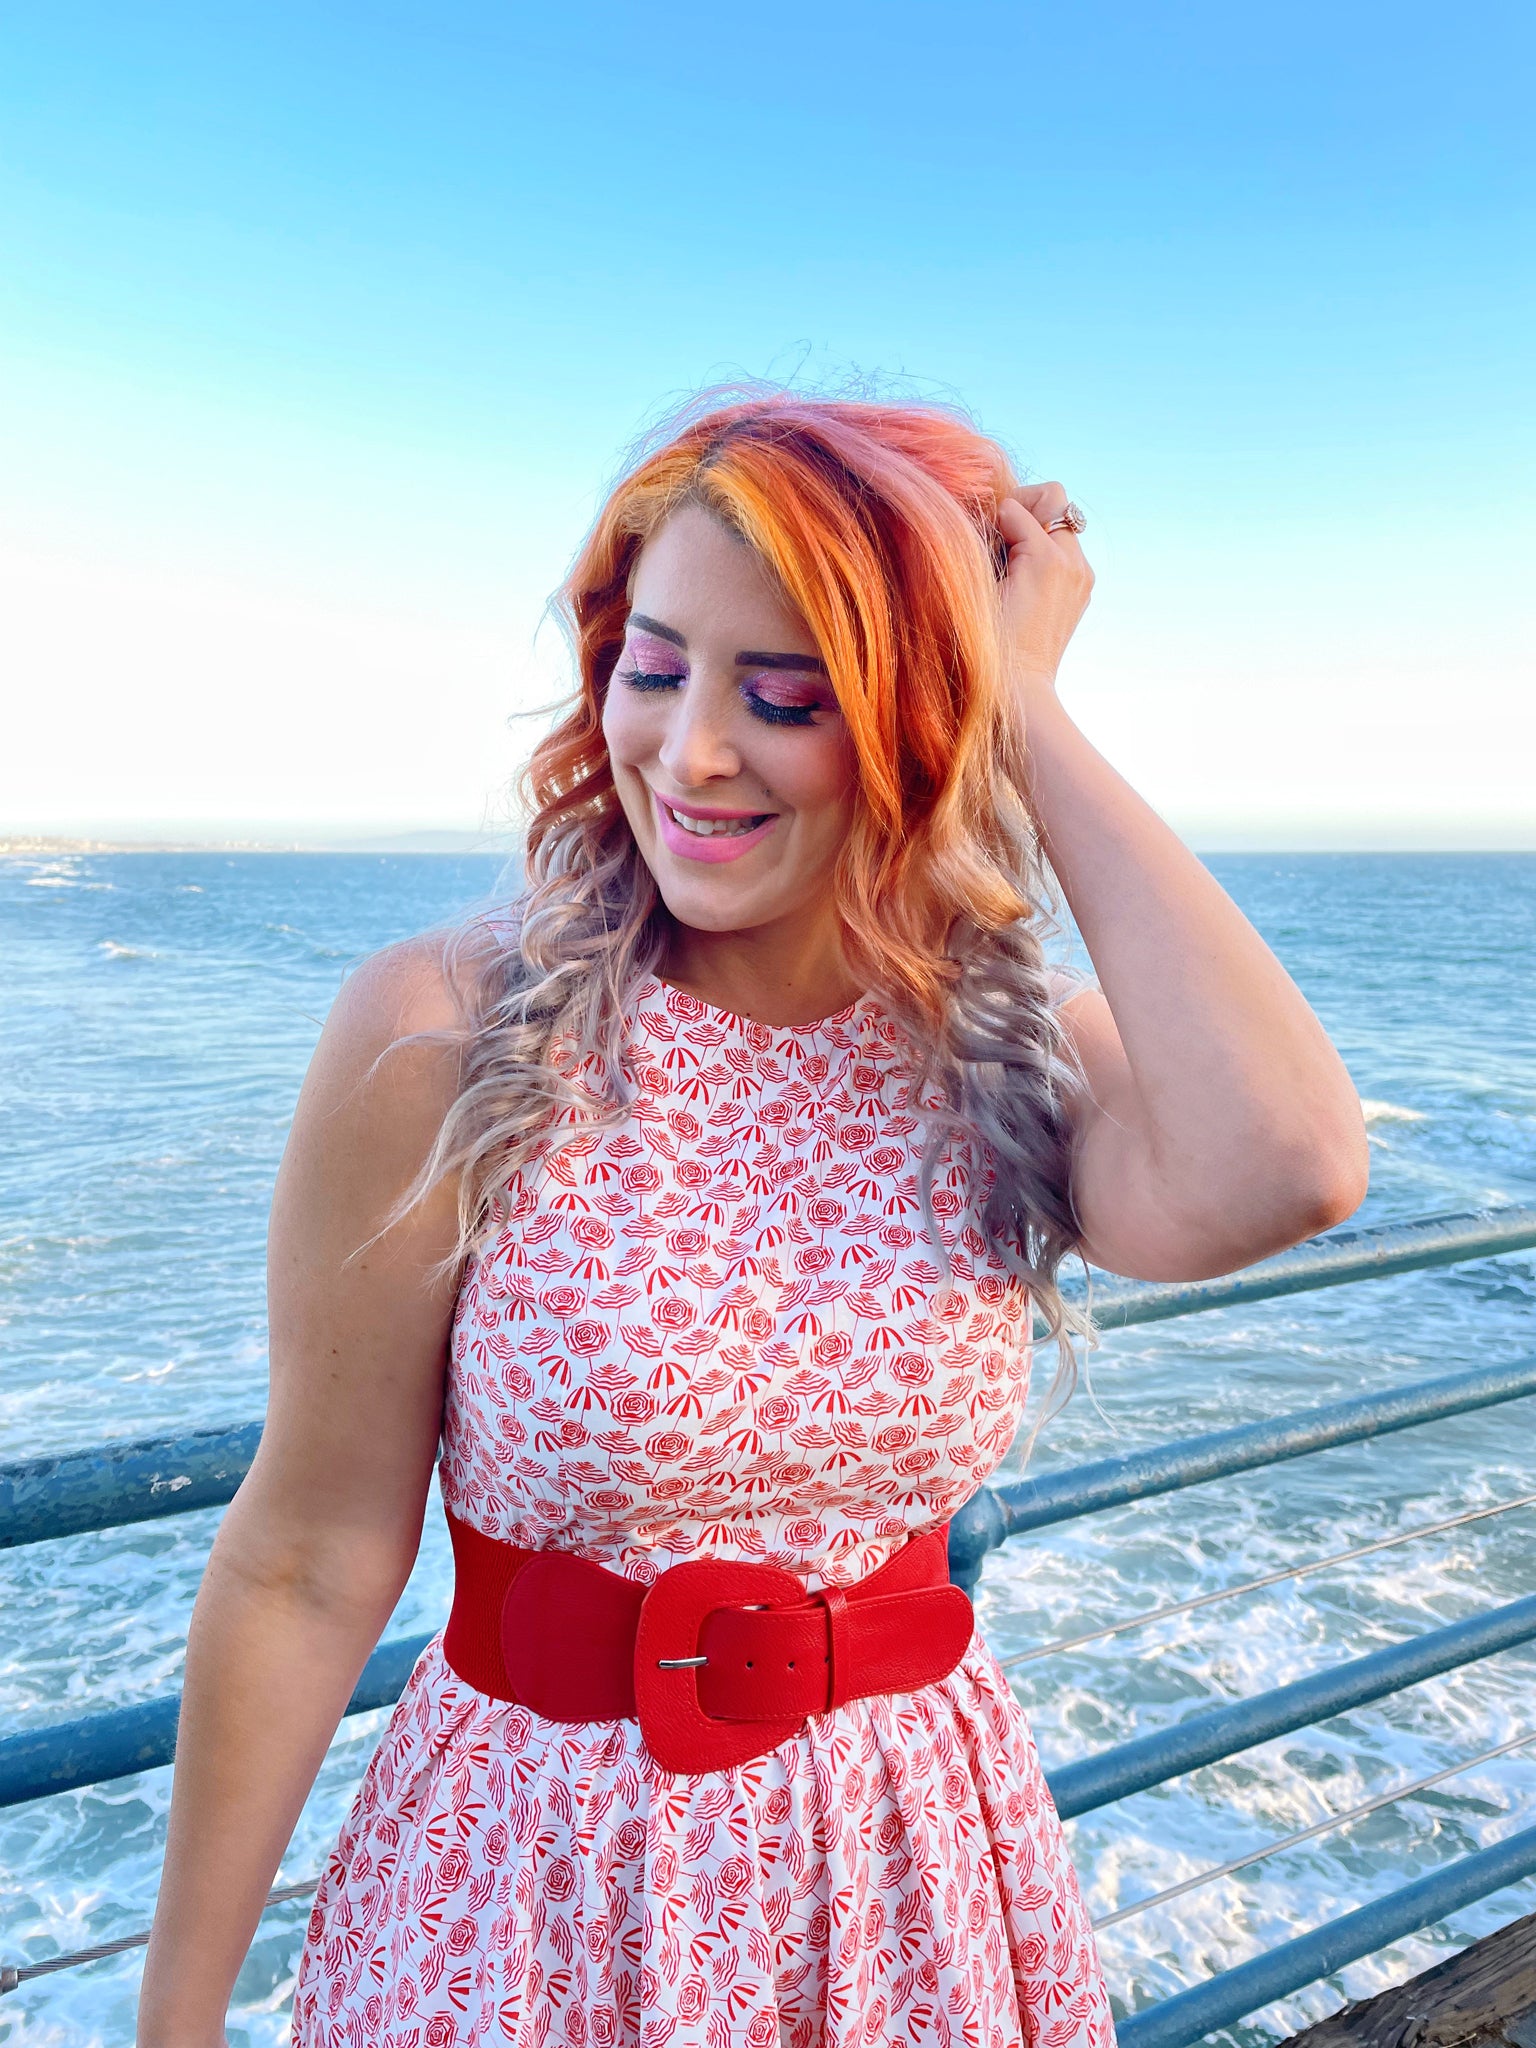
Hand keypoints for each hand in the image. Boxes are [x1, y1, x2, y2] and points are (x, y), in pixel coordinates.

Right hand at [997, 487, 1093, 703]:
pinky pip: (1065, 551)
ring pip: (1061, 523)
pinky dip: (1044, 554)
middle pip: (1053, 498)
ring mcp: (1082, 576)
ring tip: (1012, 566)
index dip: (991, 522)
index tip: (984, 551)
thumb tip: (988, 519)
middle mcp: (1073, 562)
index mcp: (1046, 558)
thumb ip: (981, 544)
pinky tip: (1024, 584)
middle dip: (1023, 513)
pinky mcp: (1082, 590)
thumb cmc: (987, 645)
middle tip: (1000, 543)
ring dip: (1035, 533)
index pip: (1014, 506)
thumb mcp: (975, 588)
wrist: (1019, 692)